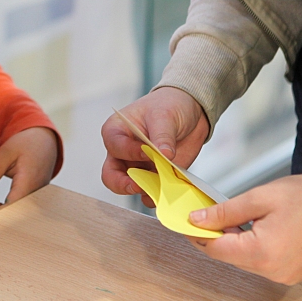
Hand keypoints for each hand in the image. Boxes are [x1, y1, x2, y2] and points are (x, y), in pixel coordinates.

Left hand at [0, 126, 57, 215]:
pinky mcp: (33, 197)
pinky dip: (7, 209)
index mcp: (29, 183)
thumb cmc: (28, 144)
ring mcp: (36, 197)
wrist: (44, 141)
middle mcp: (35, 194)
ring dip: (1, 213)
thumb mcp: (6, 152)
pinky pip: (20, 208)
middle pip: (15, 214)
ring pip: (17, 212)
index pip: (12, 207)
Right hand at [101, 87, 208, 205]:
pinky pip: (153, 193)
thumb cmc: (168, 106)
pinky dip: (162, 195)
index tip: (148, 152)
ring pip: (132, 188)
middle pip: (111, 176)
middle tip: (141, 186)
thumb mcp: (164, 115)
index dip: (130, 152)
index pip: (115, 148)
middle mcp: (122, 153)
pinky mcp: (155, 177)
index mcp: (116, 131)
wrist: (190, 112)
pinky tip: (173, 188)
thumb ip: (162, 136)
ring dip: (148, 190)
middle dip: (125, 184)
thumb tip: (164, 154)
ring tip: (164, 186)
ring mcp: (138, 167)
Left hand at [187, 172, 301, 284]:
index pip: (215, 249)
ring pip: (243, 260)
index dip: (197, 233)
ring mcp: (284, 276)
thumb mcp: (259, 197)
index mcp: (263, 252)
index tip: (187, 220)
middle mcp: (274, 270)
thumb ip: (224, 211)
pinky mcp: (291, 274)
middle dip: (216, 235)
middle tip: (210, 213)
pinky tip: (255, 229)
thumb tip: (198, 220)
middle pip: (228, 256)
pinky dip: (251, 248)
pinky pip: (260, 263)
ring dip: (234, 241)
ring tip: (238, 217)